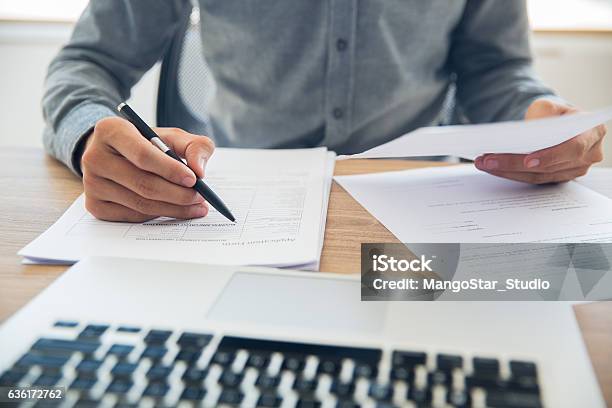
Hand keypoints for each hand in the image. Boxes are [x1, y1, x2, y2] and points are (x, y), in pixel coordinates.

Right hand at [81, 116, 214, 221]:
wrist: (116, 154)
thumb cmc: (147, 143)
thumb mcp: (172, 136)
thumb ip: (194, 146)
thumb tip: (199, 170)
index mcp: (110, 130)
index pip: (143, 155)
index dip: (170, 169)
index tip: (194, 179)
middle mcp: (94, 157)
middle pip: (143, 183)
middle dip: (178, 194)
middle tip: (201, 197)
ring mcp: (91, 184)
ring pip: (140, 204)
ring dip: (173, 208)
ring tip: (196, 206)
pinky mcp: (94, 205)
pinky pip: (133, 216)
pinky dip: (158, 215)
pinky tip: (174, 209)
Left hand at [474, 99, 606, 183]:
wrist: (555, 123)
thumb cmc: (553, 114)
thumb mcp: (548, 105)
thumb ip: (542, 114)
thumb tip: (526, 131)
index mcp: (593, 132)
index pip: (573, 148)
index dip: (550, 156)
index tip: (527, 161)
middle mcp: (588, 155)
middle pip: (549, 166)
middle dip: (514, 163)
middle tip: (488, 159)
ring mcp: (574, 170)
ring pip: (538, 176)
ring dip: (507, 171)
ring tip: (484, 163)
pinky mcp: (558, 177)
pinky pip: (533, 180)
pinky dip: (510, 174)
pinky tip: (492, 168)